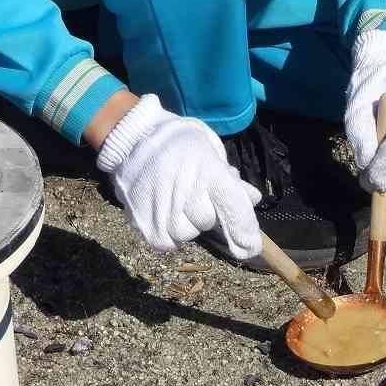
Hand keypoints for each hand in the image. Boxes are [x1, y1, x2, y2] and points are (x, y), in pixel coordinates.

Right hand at [96, 94, 263, 258]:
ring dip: (186, 222)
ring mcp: (164, 213)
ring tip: (172, 199)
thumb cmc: (176, 142)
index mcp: (207, 171)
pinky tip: (161, 211)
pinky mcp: (146, 227)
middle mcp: (187, 195)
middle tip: (191, 192)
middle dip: (206, 211)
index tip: (251, 247)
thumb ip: (230, 178)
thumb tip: (253, 199)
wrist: (132, 138)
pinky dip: (168, 232)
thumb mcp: (208, 149)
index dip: (244, 228)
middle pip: (209, 221)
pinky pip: (168, 242)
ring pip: (188, 234)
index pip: (232, 206)